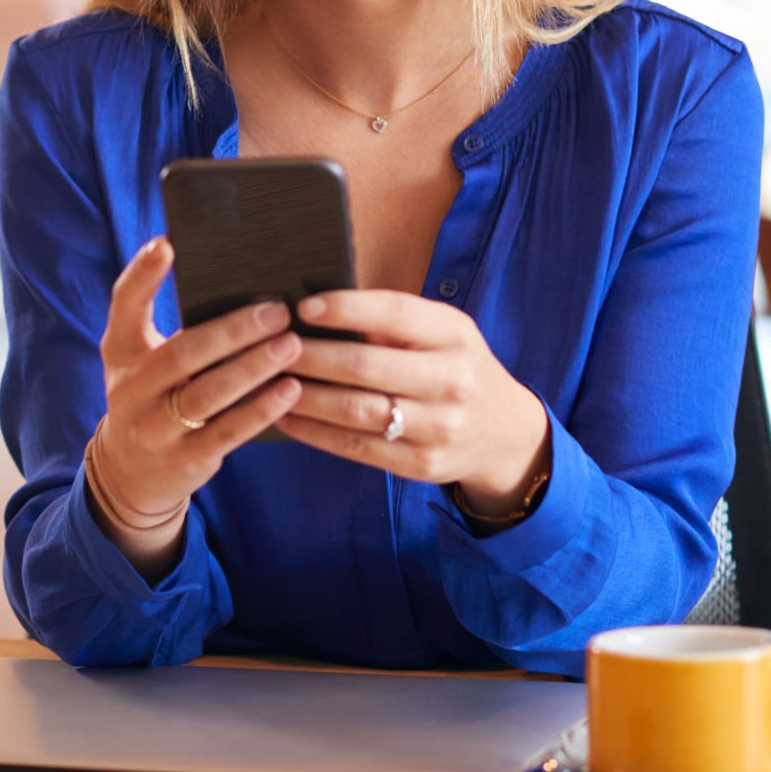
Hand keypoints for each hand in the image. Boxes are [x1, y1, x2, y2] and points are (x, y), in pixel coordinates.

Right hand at [87, 238, 304, 572]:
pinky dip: (261, 410)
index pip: (125, 305)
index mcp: (120, 350)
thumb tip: (240, 279)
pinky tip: (290, 389)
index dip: (143, 274)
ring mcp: (155, 428)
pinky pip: (227, 432)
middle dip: (232, 331)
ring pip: (207, 394)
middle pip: (182, 353)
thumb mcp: (141, 356)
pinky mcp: (185, 459)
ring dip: (253, 368)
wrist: (131, 470)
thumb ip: (172, 322)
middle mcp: (130, 387)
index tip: (167, 244)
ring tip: (291, 345)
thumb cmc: (152, 392)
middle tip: (277, 311)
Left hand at [279, 289, 549, 515]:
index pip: (396, 314)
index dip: (346, 308)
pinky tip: (284, 417)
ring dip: (303, 396)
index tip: (303, 306)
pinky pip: (355, 447)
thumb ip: (395, 322)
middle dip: (310, 356)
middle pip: (366, 366)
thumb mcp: (445, 333)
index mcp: (455, 336)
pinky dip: (313, 432)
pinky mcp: (419, 465)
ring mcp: (437, 428)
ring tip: (266, 382)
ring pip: (355, 410)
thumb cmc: (457, 368)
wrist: (504, 435)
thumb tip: (320, 311)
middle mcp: (450, 381)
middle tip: (270, 347)